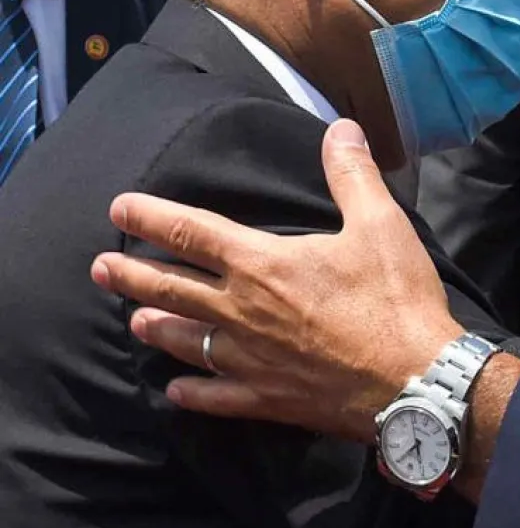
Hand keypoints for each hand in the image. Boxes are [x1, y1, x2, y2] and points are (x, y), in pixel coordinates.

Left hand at [89, 119, 475, 441]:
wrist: (412, 381)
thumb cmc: (395, 299)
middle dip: (131, 274)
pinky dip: (191, 391)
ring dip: (157, 327)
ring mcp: (248, 359)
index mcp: (263, 263)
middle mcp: (241, 311)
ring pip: (185, 341)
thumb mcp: (380, 224)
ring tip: (134, 320)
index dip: (150, 216)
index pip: (190, 232)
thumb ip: (352, 175)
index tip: (118, 208)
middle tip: (99, 269)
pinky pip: (214, 396)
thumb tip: (340, 128)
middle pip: (170, 288)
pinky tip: (177, 389)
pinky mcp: (266, 399)